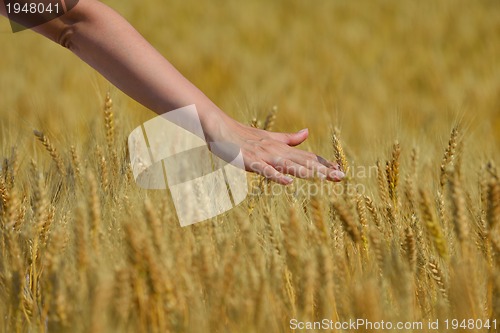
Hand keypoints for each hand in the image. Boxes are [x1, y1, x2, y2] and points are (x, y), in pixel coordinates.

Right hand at [202, 109, 344, 184]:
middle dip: (322, 170)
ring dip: (305, 172)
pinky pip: (265, 170)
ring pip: (288, 165)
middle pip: (303, 161)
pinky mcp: (251, 161)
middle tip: (341, 177)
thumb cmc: (244, 135)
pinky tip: (288, 182)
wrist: (221, 129)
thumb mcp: (270, 137)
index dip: (324, 164)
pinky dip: (277, 176)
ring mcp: (264, 156)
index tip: (340, 170)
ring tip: (322, 179)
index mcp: (282, 147)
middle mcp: (277, 151)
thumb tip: (307, 132)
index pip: (307, 156)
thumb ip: (289, 138)